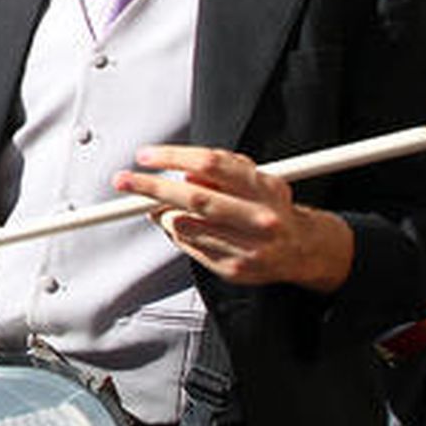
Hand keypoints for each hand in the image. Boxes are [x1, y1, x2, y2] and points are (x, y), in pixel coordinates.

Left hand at [113, 145, 353, 293]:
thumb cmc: (268, 207)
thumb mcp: (253, 178)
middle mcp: (259, 218)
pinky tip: (184, 227)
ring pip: (186, 225)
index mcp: (264, 187)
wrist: (301, 249)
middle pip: (195, 197)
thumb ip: (219, 170)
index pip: (212, 163)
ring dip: (163, 214)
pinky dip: (178, 233)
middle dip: (153, 187)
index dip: (174, 156)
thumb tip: (180, 169)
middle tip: (124, 180)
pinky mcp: (234, 269)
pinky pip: (189, 246)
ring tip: (160, 207)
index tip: (146, 156)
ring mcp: (247, 247)